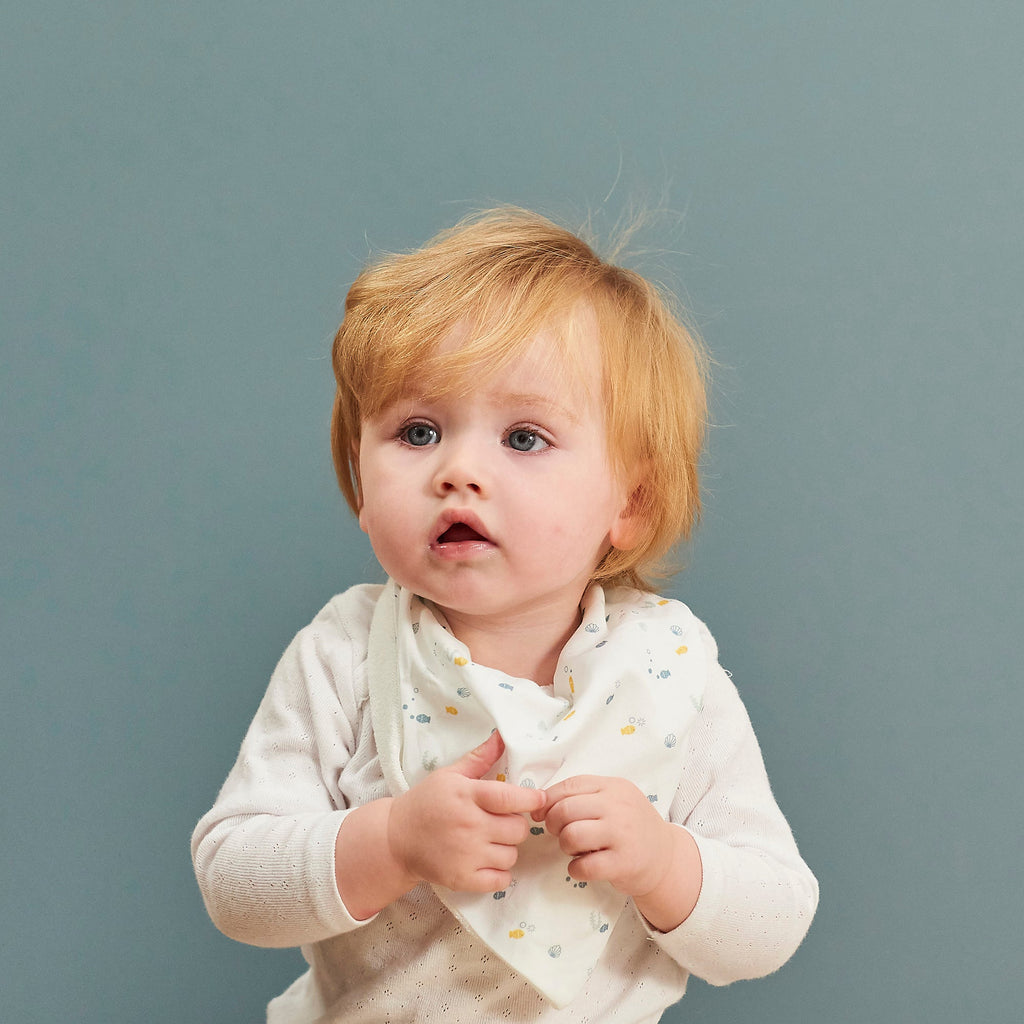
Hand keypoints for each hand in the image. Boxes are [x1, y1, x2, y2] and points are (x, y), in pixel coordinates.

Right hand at [388, 731, 546, 892]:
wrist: (396, 839)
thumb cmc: (426, 802)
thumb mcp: (449, 775)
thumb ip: (479, 758)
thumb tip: (502, 737)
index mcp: (467, 796)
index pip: (509, 798)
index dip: (531, 799)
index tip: (539, 798)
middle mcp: (469, 825)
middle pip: (518, 829)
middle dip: (515, 824)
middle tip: (502, 821)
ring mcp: (466, 855)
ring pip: (512, 855)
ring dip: (507, 848)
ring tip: (492, 841)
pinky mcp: (462, 879)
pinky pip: (501, 880)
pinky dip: (500, 873)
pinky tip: (488, 861)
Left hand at [534, 775, 676, 898]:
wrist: (666, 858)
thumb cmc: (631, 827)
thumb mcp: (614, 800)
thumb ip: (583, 796)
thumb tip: (540, 803)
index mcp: (614, 787)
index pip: (571, 785)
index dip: (548, 799)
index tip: (540, 813)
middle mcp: (619, 807)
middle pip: (566, 810)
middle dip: (553, 824)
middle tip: (559, 833)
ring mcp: (622, 835)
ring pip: (571, 836)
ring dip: (564, 845)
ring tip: (574, 849)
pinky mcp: (623, 864)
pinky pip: (584, 866)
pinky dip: (575, 869)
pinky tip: (582, 867)